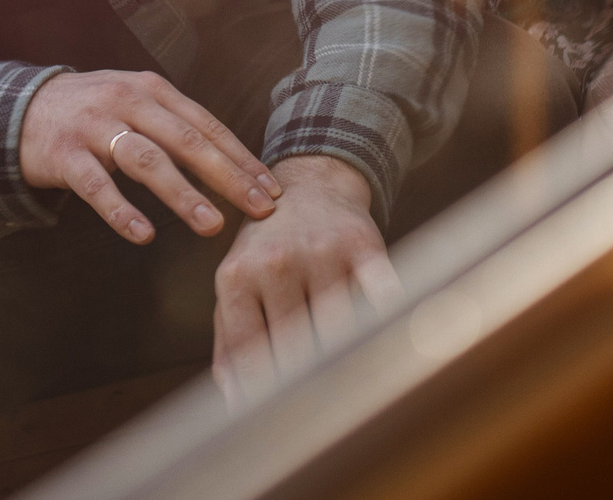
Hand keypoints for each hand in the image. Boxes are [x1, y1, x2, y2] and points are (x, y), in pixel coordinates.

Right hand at [19, 69, 281, 242]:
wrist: (21, 109)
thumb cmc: (95, 114)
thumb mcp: (136, 104)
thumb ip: (177, 126)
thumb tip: (237, 166)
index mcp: (151, 89)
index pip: (206, 125)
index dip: (241, 158)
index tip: (271, 191)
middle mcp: (126, 100)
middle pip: (185, 140)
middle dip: (227, 176)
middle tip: (258, 209)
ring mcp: (94, 126)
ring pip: (146, 161)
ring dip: (183, 194)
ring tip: (212, 225)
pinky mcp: (64, 155)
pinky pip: (96, 186)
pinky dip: (121, 211)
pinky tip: (143, 235)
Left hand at [211, 155, 397, 405]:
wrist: (310, 185)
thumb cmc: (267, 246)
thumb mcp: (236, 281)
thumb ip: (230, 337)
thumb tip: (232, 399)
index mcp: (238, 276)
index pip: (249, 351)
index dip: (261, 394)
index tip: (270, 426)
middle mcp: (276, 262)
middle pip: (293, 347)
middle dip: (301, 388)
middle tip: (310, 424)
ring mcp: (321, 252)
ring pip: (336, 331)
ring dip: (342, 368)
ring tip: (346, 401)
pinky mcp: (363, 246)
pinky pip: (378, 298)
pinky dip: (381, 328)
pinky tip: (383, 351)